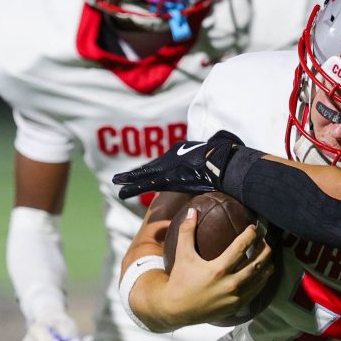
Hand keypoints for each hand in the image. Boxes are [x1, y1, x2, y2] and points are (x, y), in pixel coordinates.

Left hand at [113, 130, 242, 199]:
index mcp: (182, 151)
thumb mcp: (218, 151)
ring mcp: (167, 167)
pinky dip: (132, 187)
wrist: (221, 161)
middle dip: (135, 173)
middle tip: (119, 177)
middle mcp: (171, 157)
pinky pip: (145, 184)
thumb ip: (215, 152)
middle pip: (150, 168)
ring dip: (128, 179)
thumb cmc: (224, 156)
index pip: (164, 163)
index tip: (146, 174)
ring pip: (143, 175)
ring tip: (115, 183)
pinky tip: (121, 192)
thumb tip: (225, 148)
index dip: (154, 169)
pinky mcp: (166, 178)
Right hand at [144, 210, 275, 327]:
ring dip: (267, 265)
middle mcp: (230, 283)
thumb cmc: (180, 280)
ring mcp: (235, 297)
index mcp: (218, 269)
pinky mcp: (236, 306)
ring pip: (259, 279)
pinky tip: (264, 274)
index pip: (241, 247)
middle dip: (264, 250)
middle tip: (267, 240)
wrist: (176, 310)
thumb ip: (187, 232)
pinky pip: (256, 292)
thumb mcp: (182, 255)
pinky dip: (262, 281)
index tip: (255, 228)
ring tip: (270, 255)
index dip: (250, 235)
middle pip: (256, 263)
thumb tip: (193, 210)